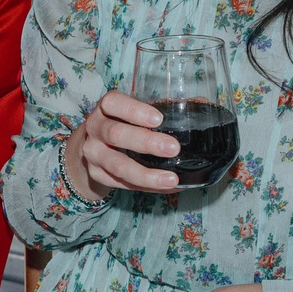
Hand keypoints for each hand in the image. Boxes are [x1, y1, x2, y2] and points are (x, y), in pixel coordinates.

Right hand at [66, 90, 182, 198]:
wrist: (92, 146)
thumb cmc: (122, 123)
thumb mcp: (132, 111)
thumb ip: (160, 108)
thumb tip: (200, 104)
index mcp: (106, 108)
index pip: (114, 103)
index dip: (135, 111)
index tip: (159, 119)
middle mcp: (95, 129)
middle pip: (116, 134)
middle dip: (146, 142)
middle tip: (173, 148)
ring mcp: (94, 154)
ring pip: (118, 165)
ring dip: (146, 174)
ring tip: (171, 179)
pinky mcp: (97, 175)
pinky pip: (122, 184)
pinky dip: (146, 187)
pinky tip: (164, 188)